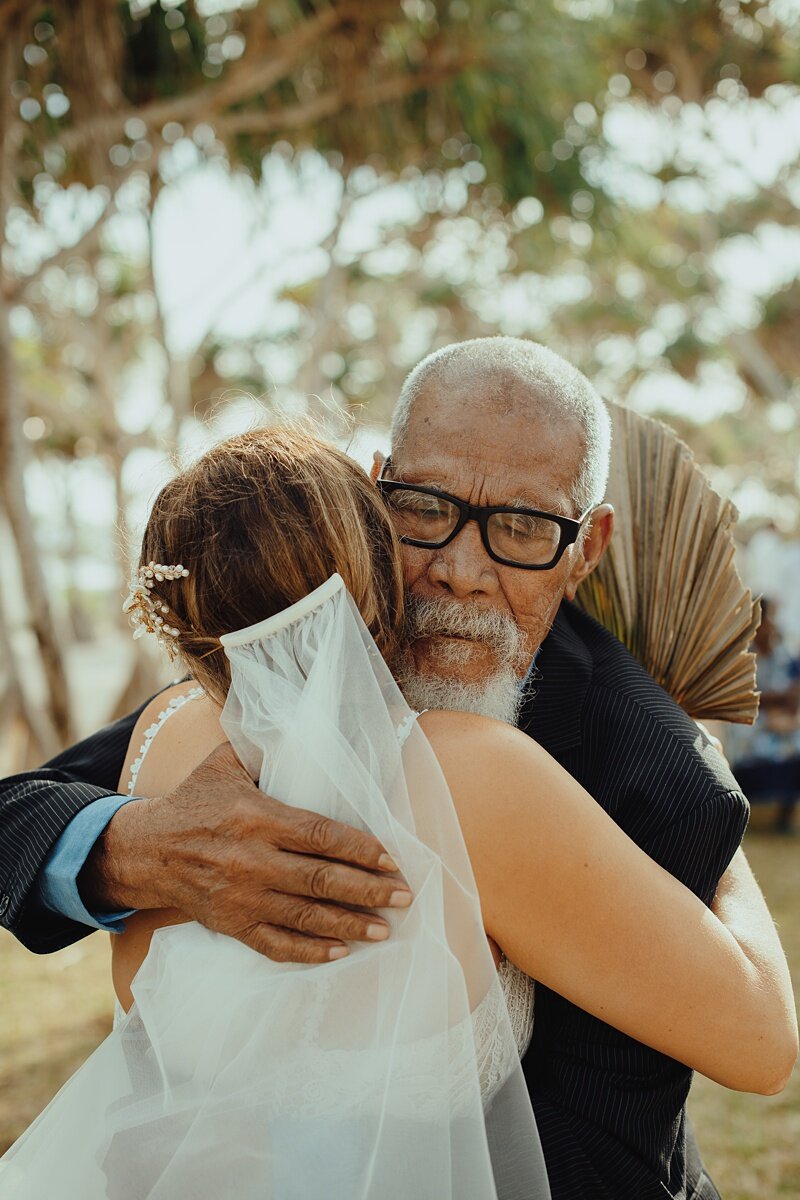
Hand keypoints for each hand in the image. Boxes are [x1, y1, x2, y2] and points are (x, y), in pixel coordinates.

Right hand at [79, 743, 411, 962]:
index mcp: (257, 817)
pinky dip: (309, 952)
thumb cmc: (195, 800)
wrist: (147, 849)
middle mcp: (253, 860)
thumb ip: (265, 747)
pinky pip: (277, 944)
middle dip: (368, 890)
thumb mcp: (226, 762)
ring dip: (349, 925)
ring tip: (384, 930)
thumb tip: (308, 725)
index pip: (320, 835)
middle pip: (321, 879)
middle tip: (404, 896)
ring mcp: (243, 897)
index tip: (393, 858)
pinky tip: (339, 953)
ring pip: (306, 916)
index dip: (360, 848)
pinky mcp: (232, 924)